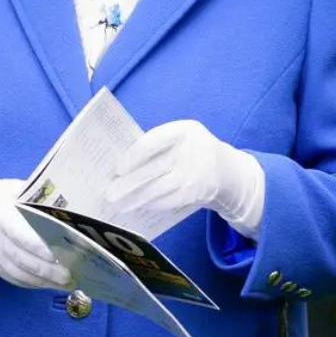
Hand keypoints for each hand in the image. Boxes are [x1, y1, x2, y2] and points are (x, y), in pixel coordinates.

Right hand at [0, 179, 71, 290]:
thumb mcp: (10, 188)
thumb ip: (34, 195)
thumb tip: (64, 196)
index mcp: (2, 216)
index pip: (23, 236)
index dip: (41, 248)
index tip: (60, 253)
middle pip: (25, 260)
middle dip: (49, 270)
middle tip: (72, 272)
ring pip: (22, 274)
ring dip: (46, 281)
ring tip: (69, 282)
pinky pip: (17, 280)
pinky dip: (35, 284)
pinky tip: (52, 284)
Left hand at [105, 120, 264, 238]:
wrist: (224, 168)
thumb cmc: (189, 149)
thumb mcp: (179, 137)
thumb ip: (156, 144)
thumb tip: (121, 162)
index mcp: (185, 131)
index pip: (156, 140)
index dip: (135, 154)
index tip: (118, 167)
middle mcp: (193, 151)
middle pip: (156, 167)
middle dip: (130, 182)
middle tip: (110, 192)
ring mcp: (196, 174)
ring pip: (160, 188)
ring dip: (136, 198)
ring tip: (118, 203)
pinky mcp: (197, 193)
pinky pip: (169, 201)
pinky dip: (150, 204)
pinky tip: (136, 206)